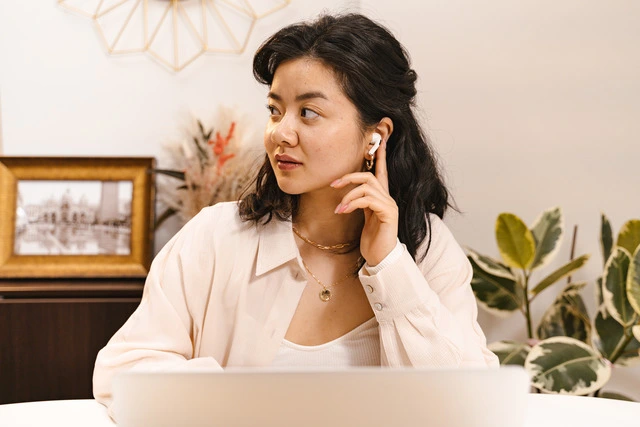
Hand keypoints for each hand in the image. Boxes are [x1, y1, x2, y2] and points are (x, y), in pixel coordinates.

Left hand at [331, 140, 398, 265]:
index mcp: (381, 198)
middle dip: (350, 177)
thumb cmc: (372, 239)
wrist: (380, 258)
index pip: (381, 171)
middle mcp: (387, 198)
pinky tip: (343, 211)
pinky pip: (369, 200)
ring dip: (348, 195)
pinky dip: (353, 203)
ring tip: (339, 208)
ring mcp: (389, 205)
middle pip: (369, 176)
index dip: (380, 155)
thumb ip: (359, 203)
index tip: (380, 140)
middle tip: (333, 184)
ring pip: (367, 186)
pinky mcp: (388, 214)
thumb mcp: (363, 217)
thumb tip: (347, 194)